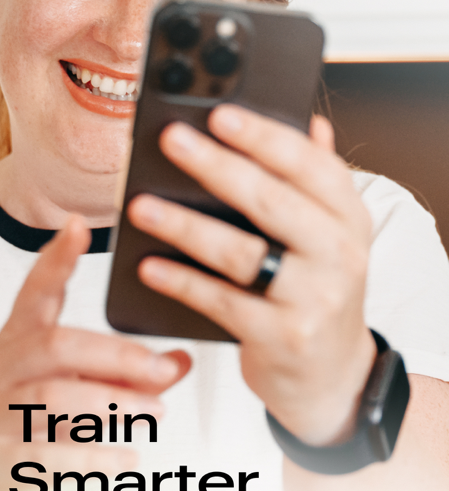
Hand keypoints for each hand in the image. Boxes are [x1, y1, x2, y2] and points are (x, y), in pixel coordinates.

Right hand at [0, 216, 189, 490]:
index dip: (56, 259)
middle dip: (115, 353)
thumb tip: (180, 360)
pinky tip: (127, 457)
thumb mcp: (74, 382)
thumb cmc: (33, 413)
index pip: (36, 291)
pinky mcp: (6, 461)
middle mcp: (8, 370)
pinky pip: (49, 456)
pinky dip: (95, 456)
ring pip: (53, 397)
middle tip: (162, 366)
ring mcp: (1, 414)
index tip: (77, 226)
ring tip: (155, 411)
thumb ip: (127, 373)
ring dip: (112, 402)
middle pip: (56, 345)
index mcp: (23, 340)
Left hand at [128, 106, 375, 448]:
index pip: (312, 165)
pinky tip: (148, 265)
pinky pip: (223, 303)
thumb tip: (311, 121)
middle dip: (216, 167)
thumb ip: (317, 178)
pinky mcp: (282, 338)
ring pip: (242, 253)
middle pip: (272, 201)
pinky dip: (182, 282)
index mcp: (349, 217)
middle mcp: (339, 255)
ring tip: (141, 205)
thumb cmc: (318, 290)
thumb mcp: (330, 234)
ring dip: (186, 227)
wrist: (333, 376)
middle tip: (171, 140)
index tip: (220, 114)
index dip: (265, 137)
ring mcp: (313, 299)